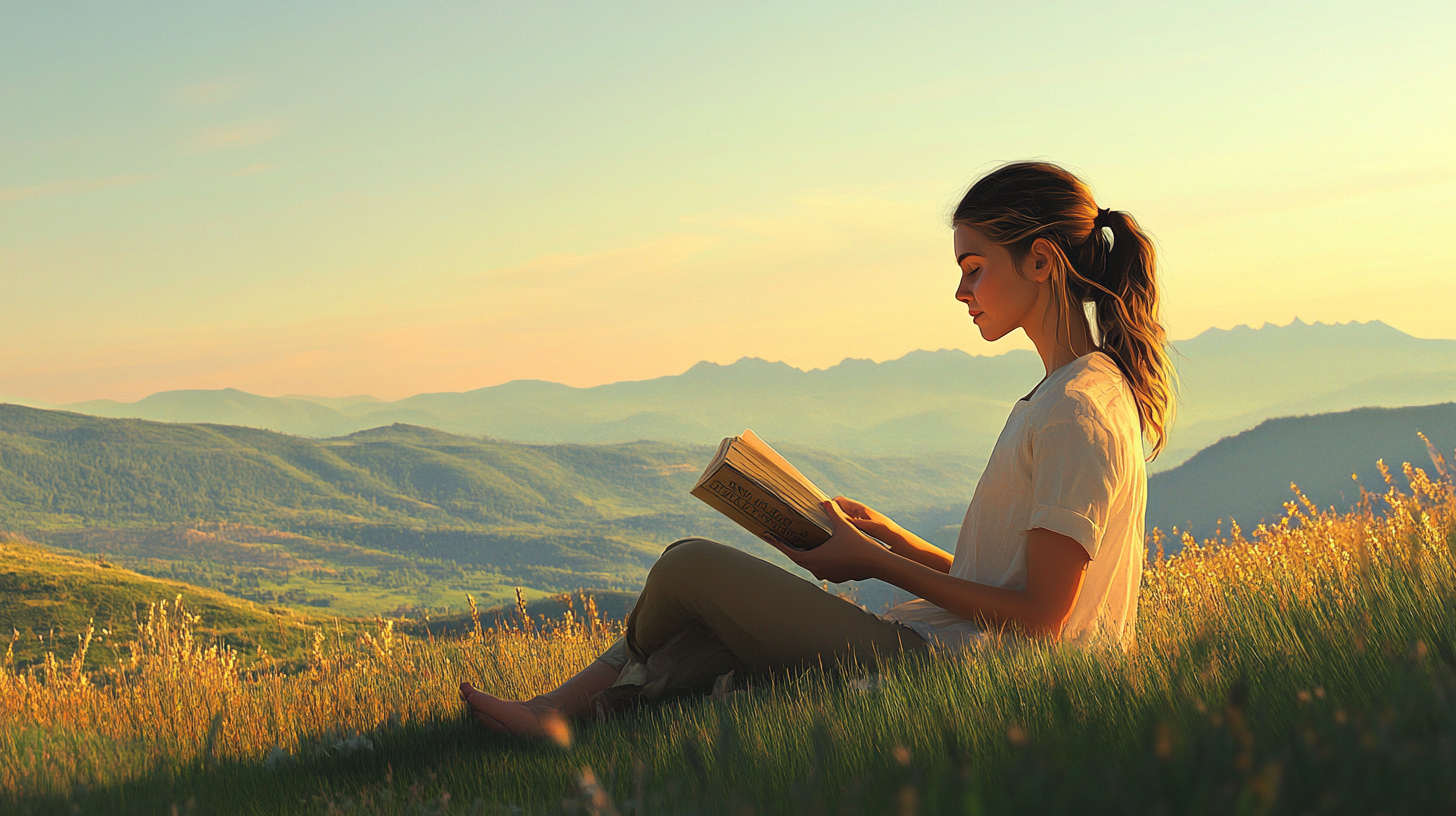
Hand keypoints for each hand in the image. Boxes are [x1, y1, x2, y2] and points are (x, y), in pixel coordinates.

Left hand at [763, 499, 894, 582]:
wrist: (877, 563)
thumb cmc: (859, 545)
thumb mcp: (844, 526)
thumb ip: (833, 513)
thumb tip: (826, 500)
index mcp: (814, 558)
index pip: (790, 551)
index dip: (777, 543)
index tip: (767, 536)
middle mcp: (818, 569)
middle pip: (798, 558)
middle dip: (789, 547)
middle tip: (780, 536)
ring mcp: (827, 575)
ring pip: (810, 564)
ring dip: (804, 554)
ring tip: (800, 543)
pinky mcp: (836, 577)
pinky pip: (821, 568)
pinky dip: (817, 559)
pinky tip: (820, 552)